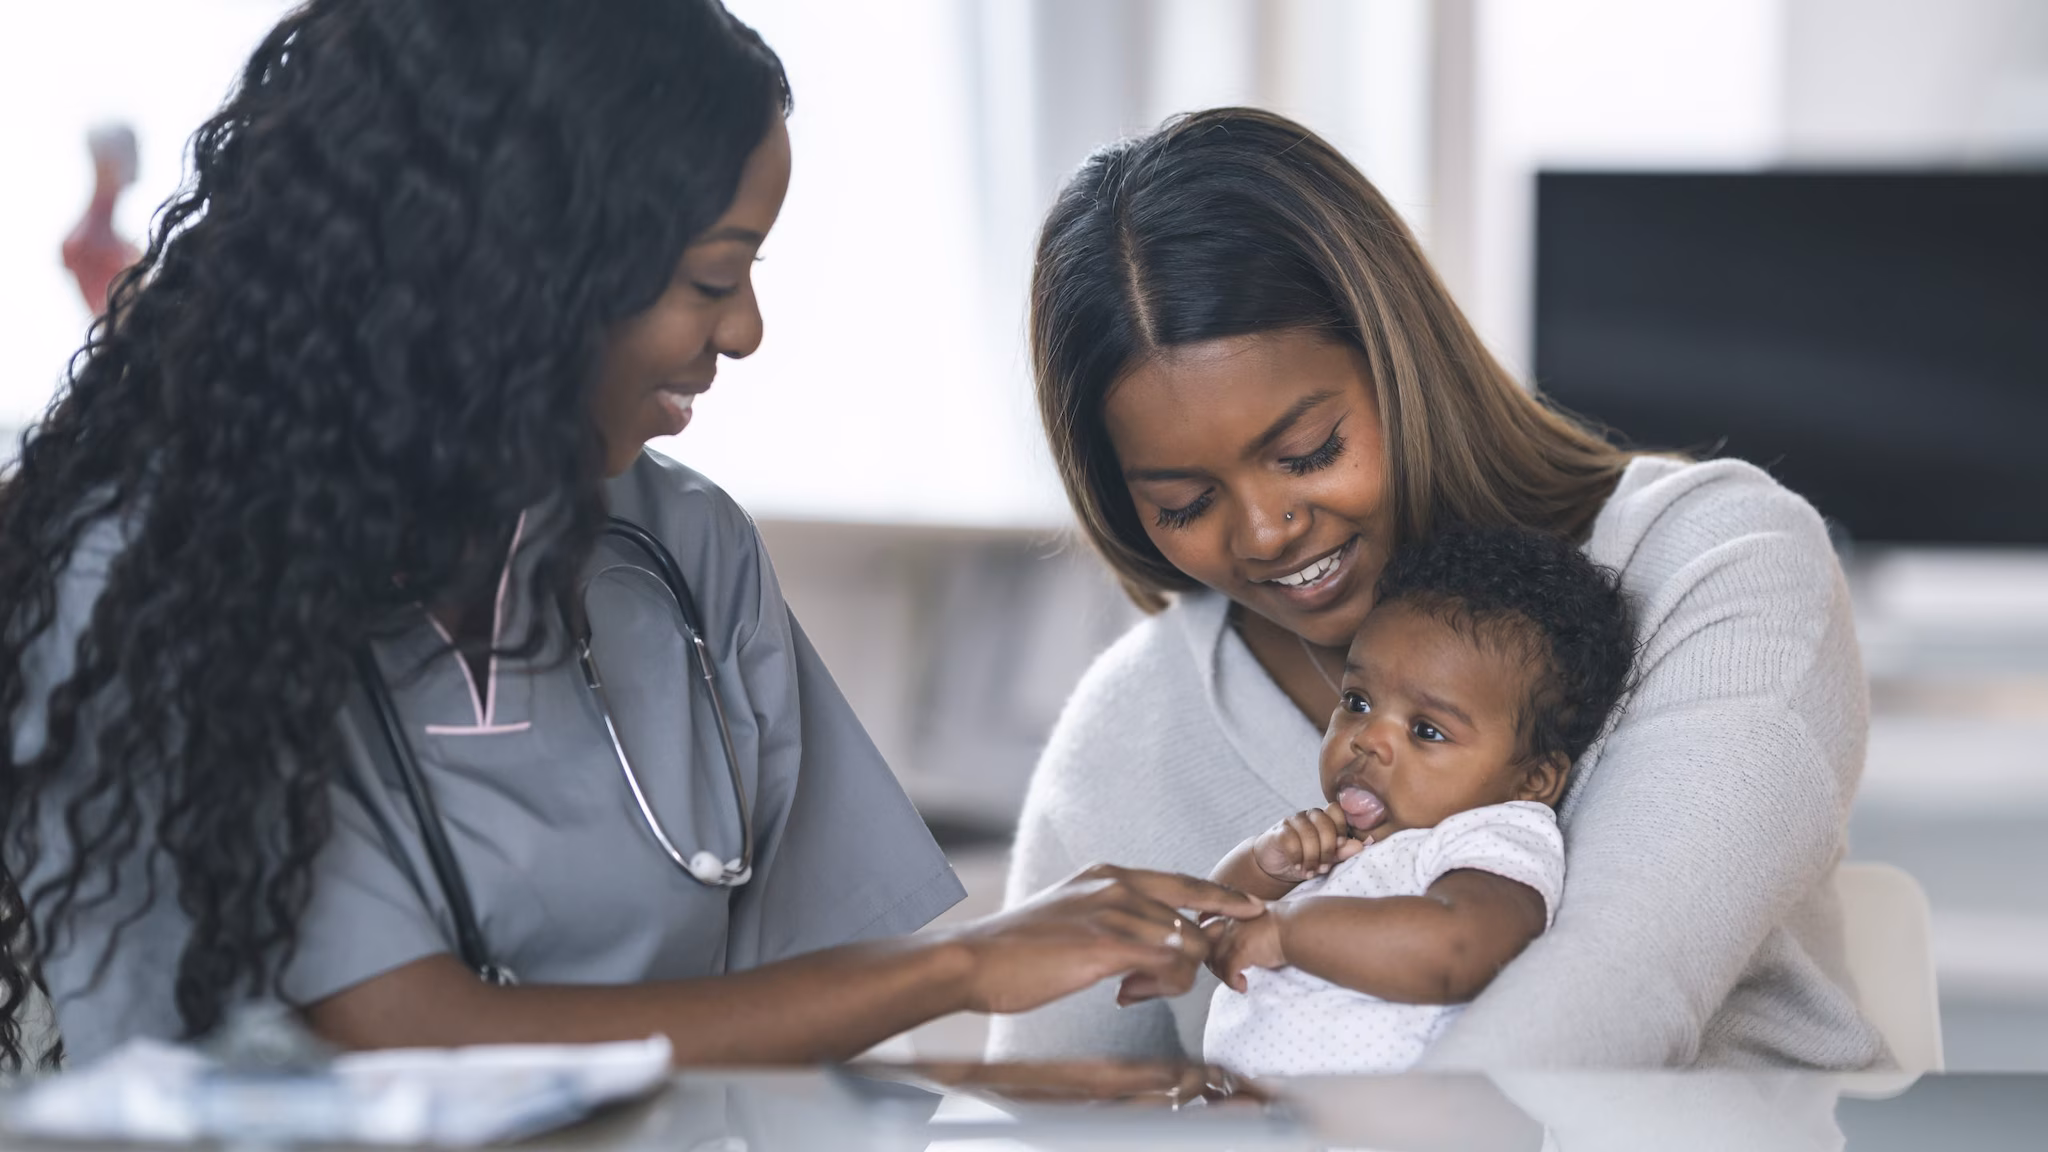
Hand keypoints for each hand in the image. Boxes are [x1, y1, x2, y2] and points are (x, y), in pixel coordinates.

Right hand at [948, 864, 1264, 1014]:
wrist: (973, 960)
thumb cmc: (1016, 951)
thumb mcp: (1070, 919)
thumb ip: (1110, 923)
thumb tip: (1145, 951)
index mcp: (1107, 876)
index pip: (1182, 882)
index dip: (1219, 899)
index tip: (1248, 909)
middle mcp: (1116, 885)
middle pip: (1193, 915)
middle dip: (1207, 950)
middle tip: (1197, 979)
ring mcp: (1112, 911)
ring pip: (1185, 945)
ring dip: (1171, 980)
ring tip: (1132, 990)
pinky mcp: (1107, 943)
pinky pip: (1168, 964)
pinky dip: (1161, 986)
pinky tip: (1126, 994)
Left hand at [1203, 909, 1286, 993]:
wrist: (1298, 927)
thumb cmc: (1287, 924)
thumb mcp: (1259, 917)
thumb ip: (1245, 924)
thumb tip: (1240, 940)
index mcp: (1232, 911)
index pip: (1205, 923)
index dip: (1207, 939)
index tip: (1213, 953)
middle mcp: (1229, 920)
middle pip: (1206, 944)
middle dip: (1213, 960)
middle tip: (1227, 972)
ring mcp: (1233, 935)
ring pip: (1214, 960)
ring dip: (1223, 974)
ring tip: (1237, 980)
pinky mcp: (1241, 950)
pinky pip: (1228, 972)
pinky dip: (1233, 982)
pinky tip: (1242, 986)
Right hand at [1249, 803, 1362, 883]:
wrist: (1275, 866)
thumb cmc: (1305, 860)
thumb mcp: (1326, 860)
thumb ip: (1341, 852)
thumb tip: (1360, 846)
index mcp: (1324, 819)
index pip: (1336, 811)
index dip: (1340, 828)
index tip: (1339, 847)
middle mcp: (1309, 816)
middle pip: (1324, 822)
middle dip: (1327, 849)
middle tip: (1323, 868)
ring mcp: (1293, 822)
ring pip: (1308, 833)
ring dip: (1311, 857)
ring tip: (1310, 872)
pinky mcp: (1278, 831)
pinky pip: (1290, 839)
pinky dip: (1296, 857)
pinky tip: (1297, 866)